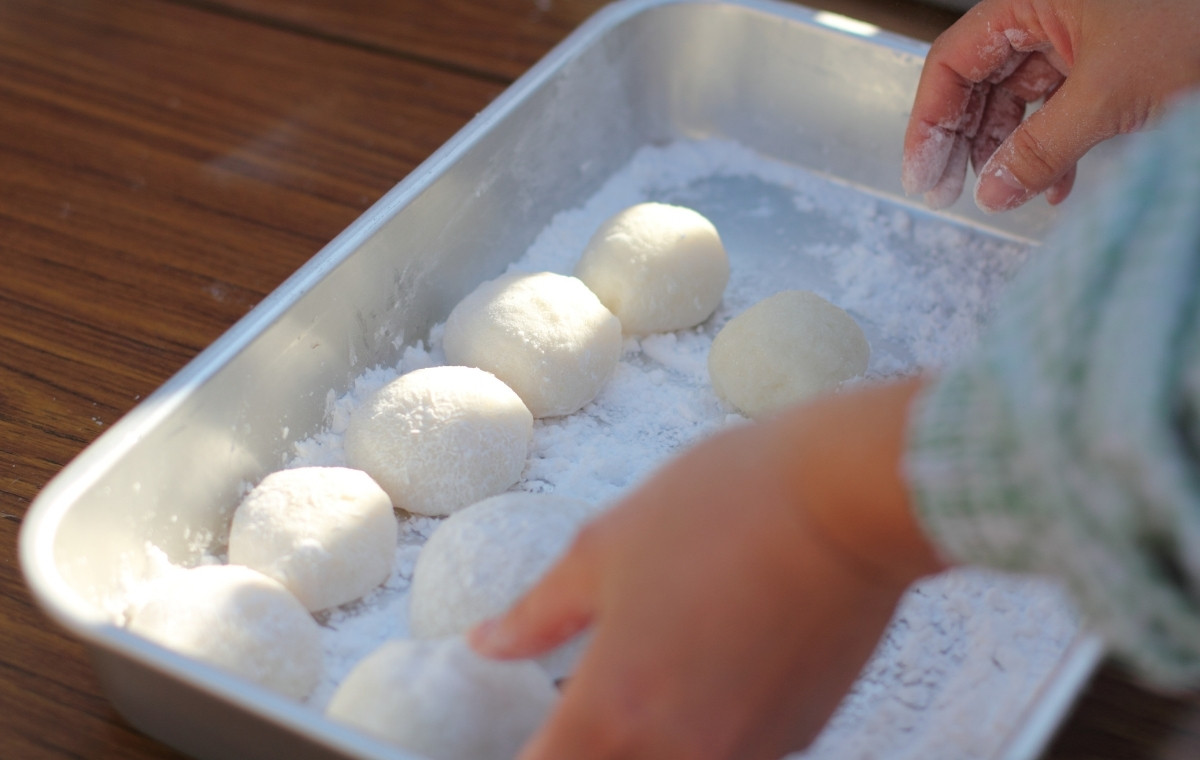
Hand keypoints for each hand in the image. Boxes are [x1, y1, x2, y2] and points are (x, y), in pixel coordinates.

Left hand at [470, 379, 944, 758]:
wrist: (851, 498)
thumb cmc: (722, 505)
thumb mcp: (605, 546)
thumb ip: (539, 613)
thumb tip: (487, 643)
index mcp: (615, 711)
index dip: (529, 755)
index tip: (529, 732)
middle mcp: (680, 754)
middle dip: (585, 748)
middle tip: (583, 701)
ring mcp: (747, 753)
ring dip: (646, 743)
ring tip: (654, 665)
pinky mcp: (798, 735)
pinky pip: (730, 754)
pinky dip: (705, 730)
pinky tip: (711, 661)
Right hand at [902, 0, 1199, 211]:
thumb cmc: (1198, 24)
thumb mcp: (1111, 95)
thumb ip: (1042, 148)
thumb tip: (993, 191)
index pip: (954, 62)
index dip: (930, 121)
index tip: (923, 172)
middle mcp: (1051, 13)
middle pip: (982, 81)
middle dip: (967, 142)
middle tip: (951, 192)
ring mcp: (1082, 36)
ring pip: (1022, 99)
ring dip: (1011, 152)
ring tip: (1007, 194)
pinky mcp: (1112, 61)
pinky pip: (1063, 107)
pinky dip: (1055, 148)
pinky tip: (1055, 186)